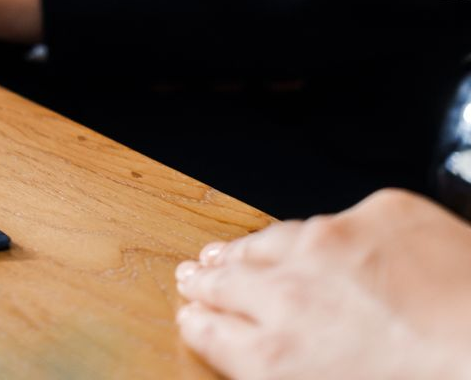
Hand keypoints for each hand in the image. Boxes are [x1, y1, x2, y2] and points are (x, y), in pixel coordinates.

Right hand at [176, 190, 470, 379]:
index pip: (215, 332)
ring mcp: (337, 242)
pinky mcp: (384, 212)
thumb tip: (279, 362)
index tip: (191, 317)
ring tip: (231, 252)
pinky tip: (314, 237)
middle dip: (209, 280)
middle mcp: (294, 290)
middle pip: (231, 279)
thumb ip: (295, 374)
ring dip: (249, 250)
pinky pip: (342, 219)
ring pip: (275, 240)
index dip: (199, 322)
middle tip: (195, 276)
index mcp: (282, 358)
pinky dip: (324, 233)